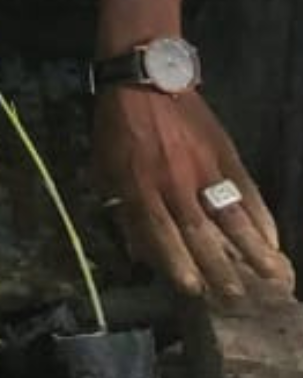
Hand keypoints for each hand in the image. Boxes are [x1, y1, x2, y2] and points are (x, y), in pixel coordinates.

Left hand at [92, 87, 293, 303]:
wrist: (144, 80)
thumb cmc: (117, 127)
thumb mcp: (104, 168)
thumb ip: (123, 210)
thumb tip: (140, 253)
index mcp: (139, 186)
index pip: (160, 232)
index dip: (176, 262)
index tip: (193, 289)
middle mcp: (173, 181)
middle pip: (200, 232)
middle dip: (220, 267)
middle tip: (237, 297)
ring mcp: (203, 168)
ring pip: (232, 215)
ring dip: (253, 249)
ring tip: (273, 276)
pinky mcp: (225, 154)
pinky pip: (247, 190)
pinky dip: (261, 215)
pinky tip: (272, 238)